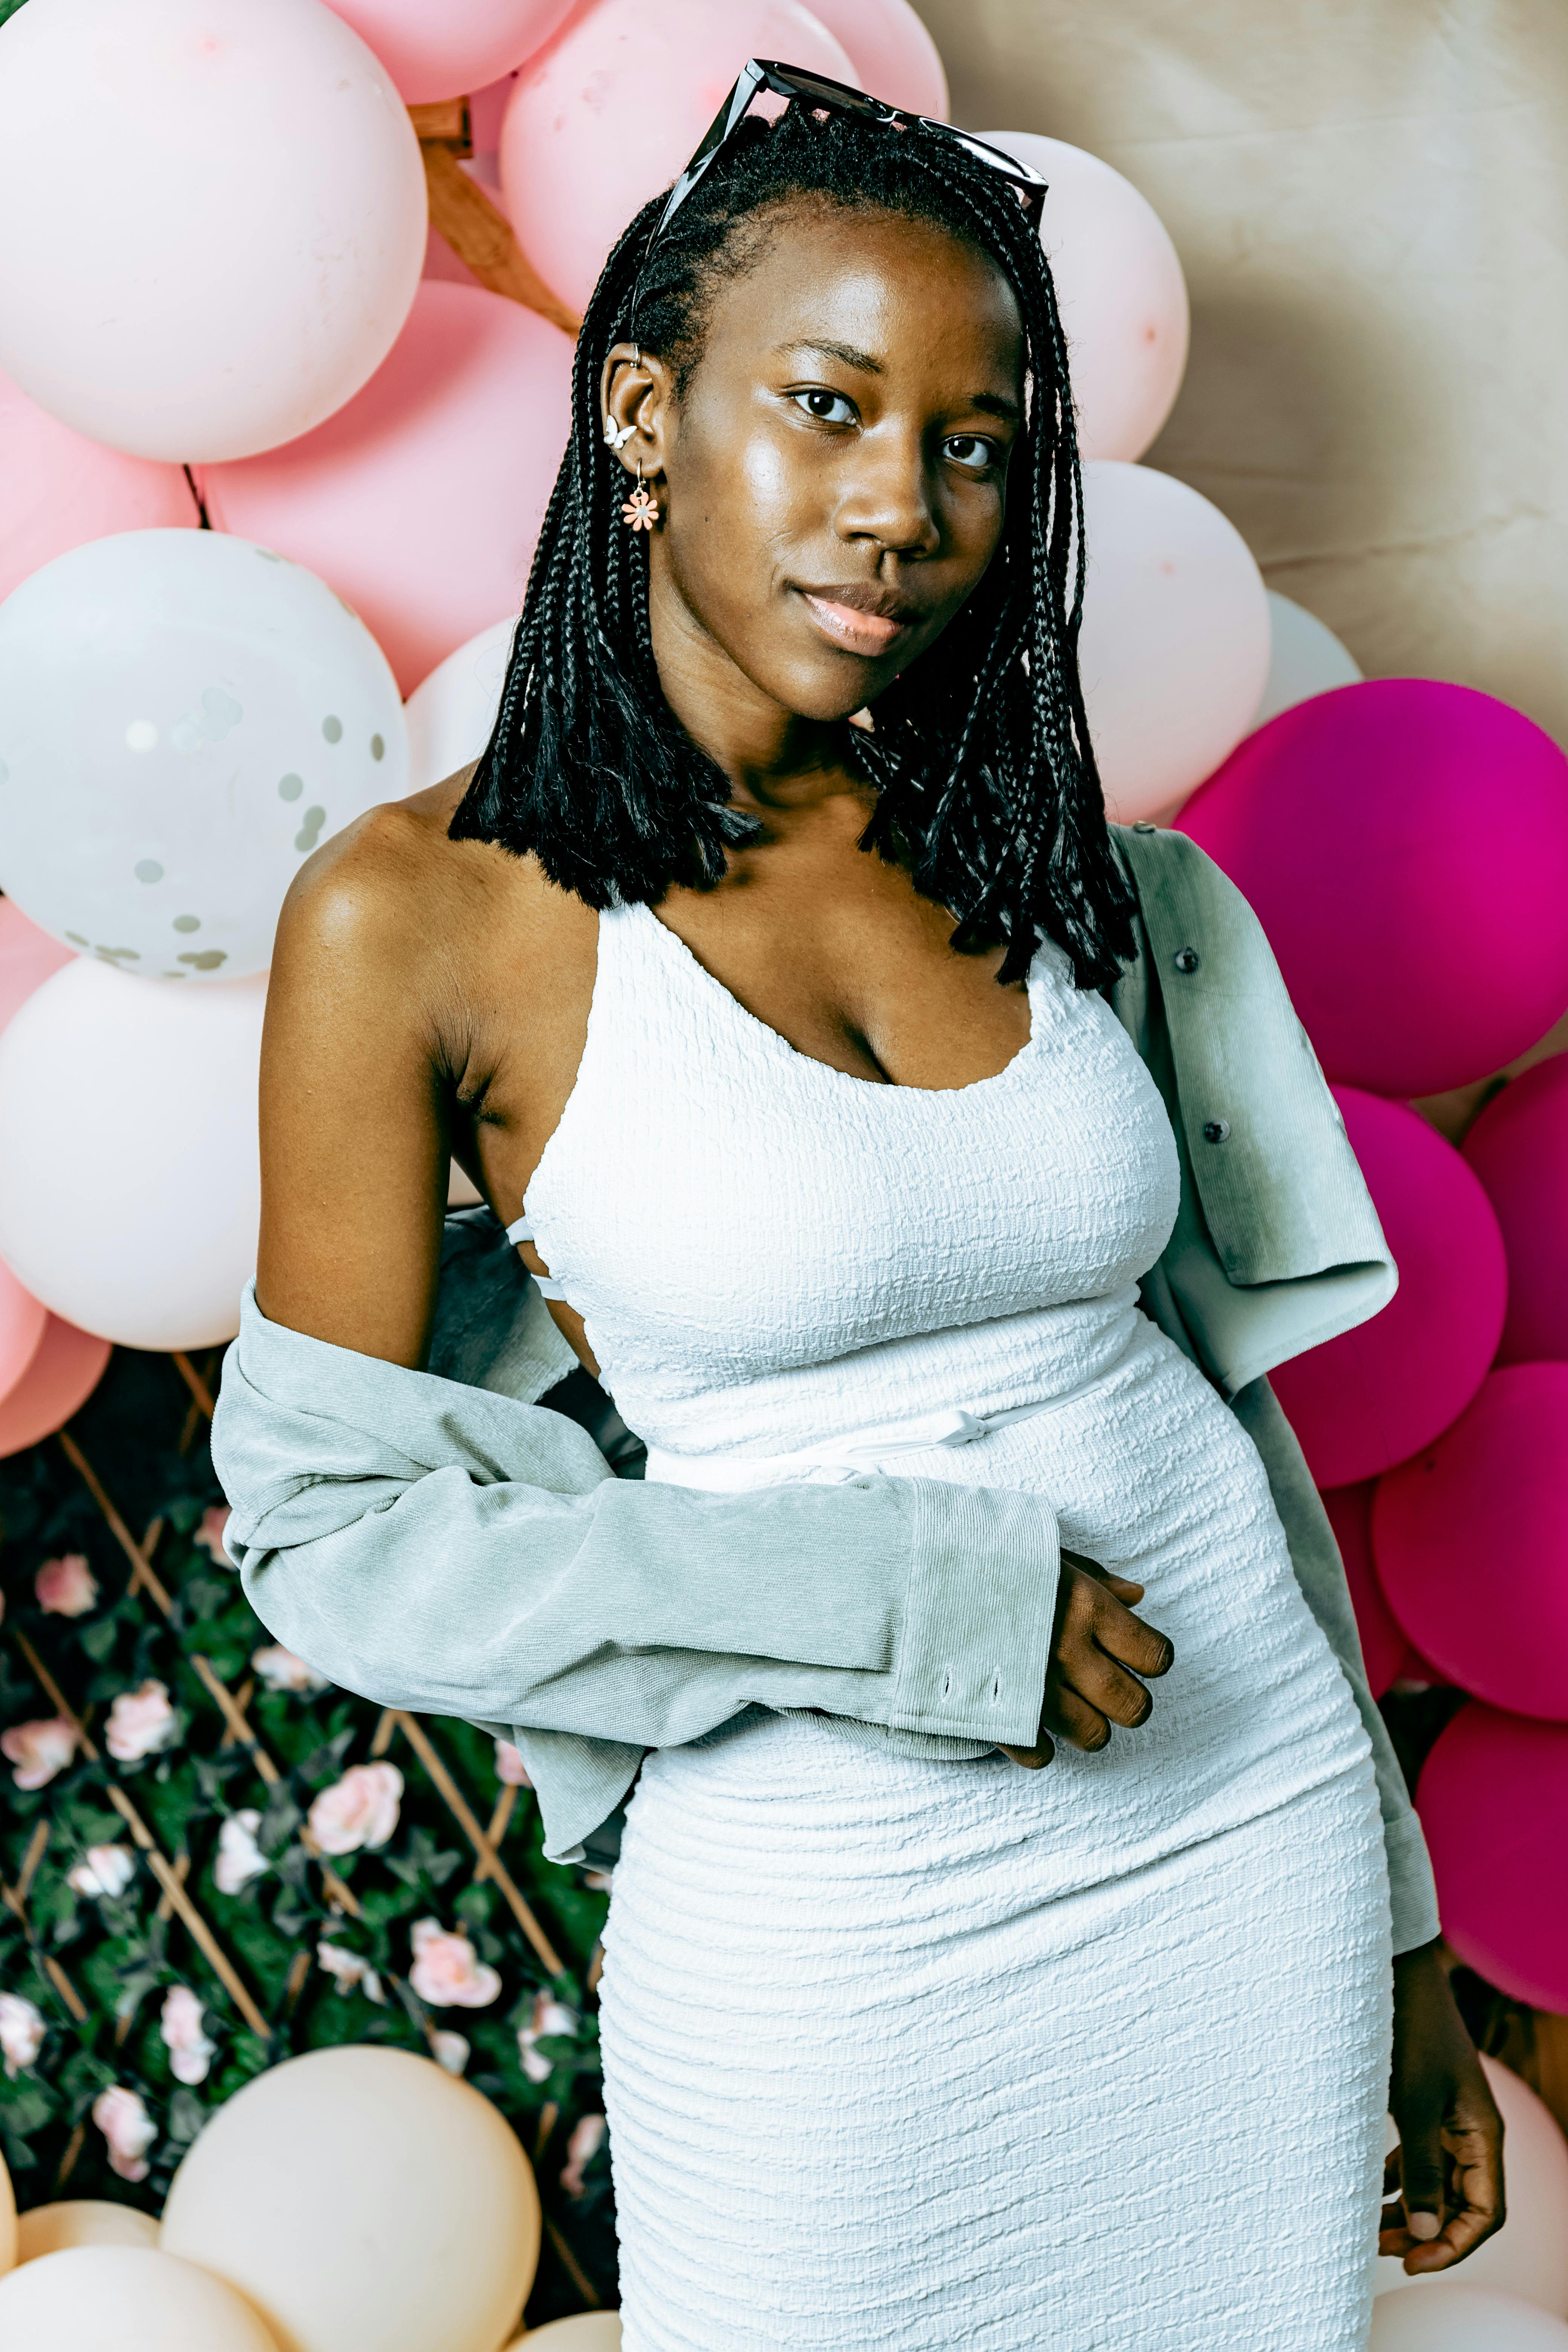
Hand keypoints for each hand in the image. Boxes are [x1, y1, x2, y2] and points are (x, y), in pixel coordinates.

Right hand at [999, 1548, 1173, 1768]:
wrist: (906, 1574)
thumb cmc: (978, 1557)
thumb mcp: (1040, 1552)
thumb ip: (1092, 1575)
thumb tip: (1136, 1596)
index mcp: (1085, 1606)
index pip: (1155, 1655)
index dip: (1152, 1658)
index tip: (1135, 1653)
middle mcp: (1067, 1652)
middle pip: (1134, 1706)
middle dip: (1128, 1701)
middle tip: (1107, 1686)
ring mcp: (1034, 1689)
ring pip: (1095, 1736)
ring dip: (1088, 1724)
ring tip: (1067, 1704)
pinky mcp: (998, 1716)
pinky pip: (1041, 1756)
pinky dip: (1040, 1746)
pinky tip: (1029, 1721)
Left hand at [1381, 1939, 1505, 2272]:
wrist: (1397, 1977)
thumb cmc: (1411, 2033)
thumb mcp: (1414, 2103)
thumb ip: (1420, 2166)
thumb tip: (1423, 2231)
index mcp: (1482, 2135)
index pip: (1484, 2213)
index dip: (1454, 2245)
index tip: (1413, 2262)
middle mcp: (1470, 2133)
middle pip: (1459, 2205)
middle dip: (1426, 2234)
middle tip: (1382, 2250)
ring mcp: (1446, 2120)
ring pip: (1434, 2184)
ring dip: (1406, 2211)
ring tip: (1369, 2230)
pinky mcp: (1421, 2108)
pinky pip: (1415, 2159)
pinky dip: (1394, 2180)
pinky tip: (1368, 2191)